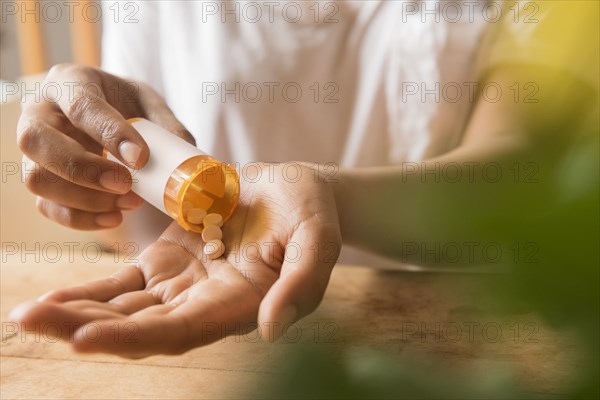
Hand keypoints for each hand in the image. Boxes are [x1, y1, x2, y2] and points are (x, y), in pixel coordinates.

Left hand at [9, 163, 341, 357]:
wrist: (295, 193)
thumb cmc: (312, 214)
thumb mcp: (317, 241)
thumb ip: (302, 284)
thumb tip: (270, 330)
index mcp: (237, 306)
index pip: (179, 332)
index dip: (133, 337)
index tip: (84, 338)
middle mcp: (203, 304)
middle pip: (138, 326)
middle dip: (83, 327)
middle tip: (29, 320)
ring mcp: (182, 284)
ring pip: (123, 308)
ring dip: (76, 312)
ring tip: (27, 312)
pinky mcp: (167, 261)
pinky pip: (123, 283)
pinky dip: (89, 292)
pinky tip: (54, 296)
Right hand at [17, 64, 194, 229]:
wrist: (108, 117)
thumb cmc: (126, 105)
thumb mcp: (149, 103)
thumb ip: (167, 126)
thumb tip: (185, 157)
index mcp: (70, 81)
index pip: (81, 105)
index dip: (110, 134)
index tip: (141, 159)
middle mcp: (40, 112)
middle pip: (36, 141)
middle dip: (84, 169)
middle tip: (126, 184)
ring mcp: (34, 149)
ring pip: (36, 178)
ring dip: (85, 199)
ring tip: (130, 202)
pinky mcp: (39, 179)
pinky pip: (46, 206)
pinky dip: (81, 219)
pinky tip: (115, 217)